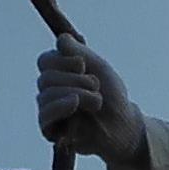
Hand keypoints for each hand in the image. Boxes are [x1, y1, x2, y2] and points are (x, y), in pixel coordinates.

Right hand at [33, 41, 143, 158]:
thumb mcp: (99, 68)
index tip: (83, 65)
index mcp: (58, 74)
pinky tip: (75, 105)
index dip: (63, 61)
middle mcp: (50, 91)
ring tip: (97, 102)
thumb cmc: (112, 96)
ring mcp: (49, 111)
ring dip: (78, 94)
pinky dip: (60, 107)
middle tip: (96, 87)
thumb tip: (62, 39)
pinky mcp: (50, 130)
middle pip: (46, 77)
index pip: (45, 61)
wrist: (123, 125)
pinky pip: (44, 116)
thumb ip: (80, 52)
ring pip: (47, 95)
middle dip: (76, 80)